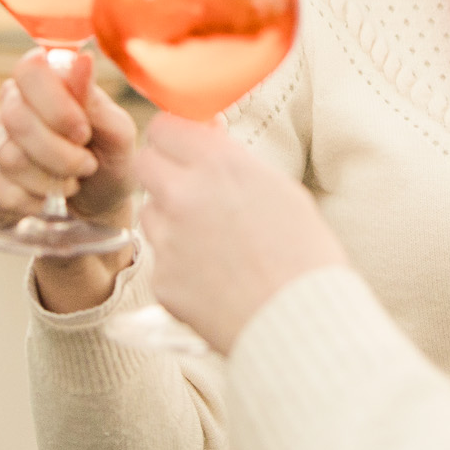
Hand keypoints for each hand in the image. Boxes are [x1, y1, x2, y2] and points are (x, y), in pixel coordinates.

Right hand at [0, 49, 137, 226]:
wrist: (96, 209)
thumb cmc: (108, 162)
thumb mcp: (117, 135)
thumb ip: (97, 102)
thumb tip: (82, 59)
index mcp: (46, 81)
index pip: (29, 70)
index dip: (56, 106)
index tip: (83, 134)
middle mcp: (12, 101)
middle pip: (17, 119)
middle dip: (60, 154)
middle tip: (85, 166)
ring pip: (7, 156)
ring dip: (49, 182)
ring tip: (69, 184)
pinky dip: (27, 202)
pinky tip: (44, 202)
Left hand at [136, 114, 346, 354]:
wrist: (301, 323)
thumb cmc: (305, 258)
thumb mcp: (282, 191)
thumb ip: (237, 165)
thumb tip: (211, 144)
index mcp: (220, 165)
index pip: (166, 126)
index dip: (175, 137)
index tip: (184, 146)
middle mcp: (185, 195)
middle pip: (145, 163)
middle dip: (163, 170)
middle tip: (186, 187)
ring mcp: (169, 239)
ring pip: (149, 212)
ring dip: (169, 218)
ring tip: (211, 242)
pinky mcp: (162, 279)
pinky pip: (160, 259)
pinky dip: (179, 264)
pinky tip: (212, 278)